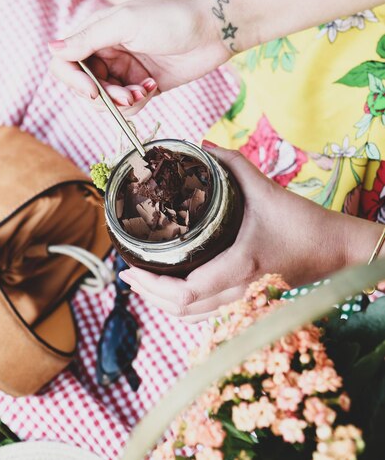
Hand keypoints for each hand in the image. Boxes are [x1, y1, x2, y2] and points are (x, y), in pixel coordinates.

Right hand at [48, 0, 228, 114]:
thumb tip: (51, 49)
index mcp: (96, 32)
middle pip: (84, 87)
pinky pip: (127, 106)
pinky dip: (137, 102)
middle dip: (104, 96)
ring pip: (105, 101)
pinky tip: (153, 86)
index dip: (72, 81)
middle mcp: (106, 53)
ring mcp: (124, 71)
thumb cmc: (171, 19)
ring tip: (144, 90)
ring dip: (122, 102)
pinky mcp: (142, 86)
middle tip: (128, 95)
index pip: (64, 62)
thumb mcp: (126, 23)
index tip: (92, 92)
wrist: (212, 31)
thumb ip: (88, 38)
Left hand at [118, 143, 377, 322]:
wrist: (334, 249)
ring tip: (142, 282)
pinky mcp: (246, 296)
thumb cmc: (302, 222)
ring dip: (163, 303)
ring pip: (194, 315)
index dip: (154, 285)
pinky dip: (183, 305)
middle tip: (127, 274)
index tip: (131, 269)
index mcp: (240, 261)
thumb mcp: (265, 187)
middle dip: (150, 295)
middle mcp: (239, 286)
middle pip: (184, 309)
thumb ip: (231, 163)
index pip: (189, 290)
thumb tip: (201, 145)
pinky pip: (207, 310)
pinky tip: (170, 289)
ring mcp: (242, 296)